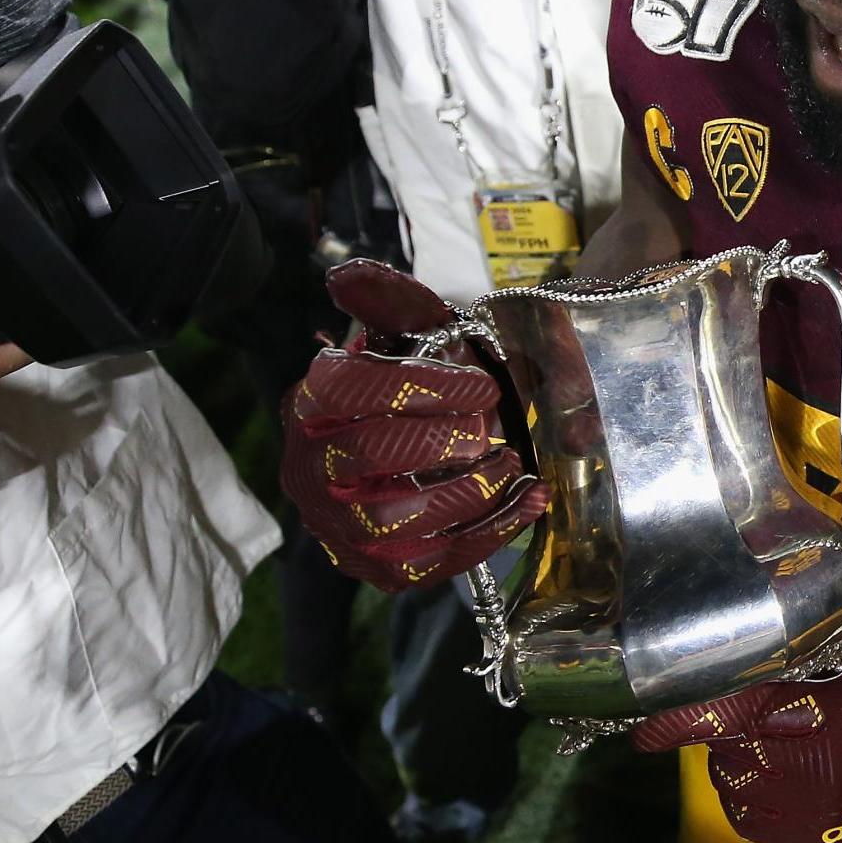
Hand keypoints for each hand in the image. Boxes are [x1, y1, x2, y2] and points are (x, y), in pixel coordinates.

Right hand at [280, 260, 548, 591]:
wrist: (427, 446)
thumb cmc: (418, 387)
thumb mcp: (411, 335)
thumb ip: (388, 300)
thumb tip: (345, 274)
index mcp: (313, 403)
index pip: (348, 390)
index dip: (419, 387)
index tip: (481, 388)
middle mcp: (312, 468)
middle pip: (364, 458)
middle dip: (435, 443)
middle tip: (486, 432)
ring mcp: (341, 526)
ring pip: (389, 521)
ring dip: (461, 493)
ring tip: (509, 465)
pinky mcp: (380, 568)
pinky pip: (428, 564)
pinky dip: (487, 534)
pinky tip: (529, 502)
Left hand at [632, 606, 841, 842]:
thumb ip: (827, 609)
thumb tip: (812, 537)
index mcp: (816, 721)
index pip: (728, 720)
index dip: (677, 720)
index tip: (644, 724)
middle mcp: (799, 777)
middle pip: (724, 745)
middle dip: (728, 721)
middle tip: (759, 700)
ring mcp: (796, 816)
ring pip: (731, 776)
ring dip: (739, 752)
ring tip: (777, 734)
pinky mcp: (797, 840)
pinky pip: (747, 806)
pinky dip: (753, 783)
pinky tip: (783, 765)